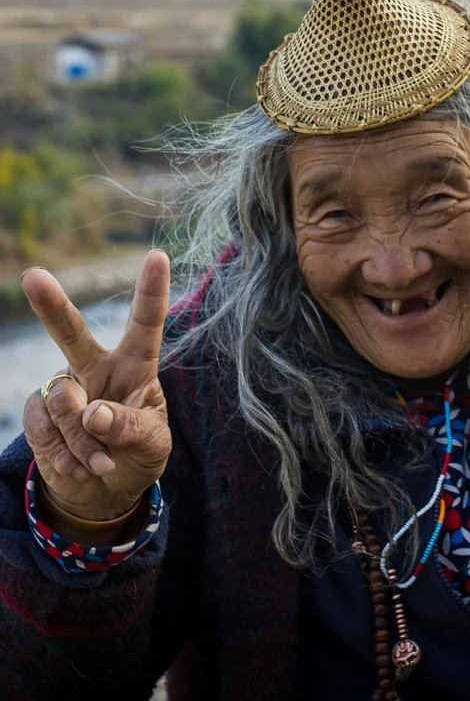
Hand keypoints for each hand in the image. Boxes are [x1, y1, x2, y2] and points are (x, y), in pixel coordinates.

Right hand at [21, 250, 171, 524]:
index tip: (157, 256)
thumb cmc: (138, 455)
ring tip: (101, 461)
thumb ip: (129, 427)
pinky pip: (44, 428)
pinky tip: (79, 466)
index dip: (151, 290)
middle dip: (52, 306)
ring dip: (84, 443)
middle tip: (33, 277)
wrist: (105, 491)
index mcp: (135, 365)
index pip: (145, 323)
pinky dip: (63, 454)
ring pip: (64, 403)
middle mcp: (96, 368)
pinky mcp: (40, 413)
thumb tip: (93, 413)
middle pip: (72, 333)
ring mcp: (65, 389)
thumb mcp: (152, 444)